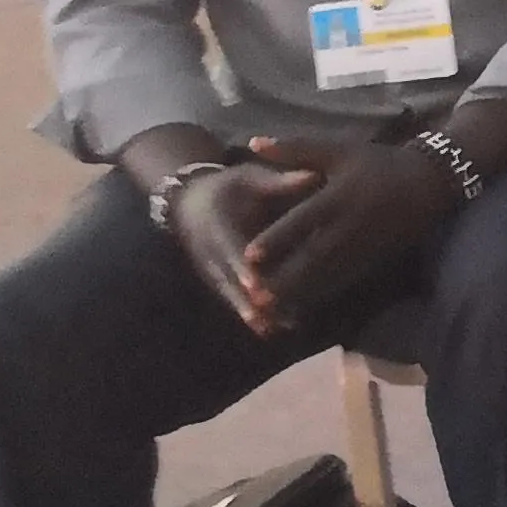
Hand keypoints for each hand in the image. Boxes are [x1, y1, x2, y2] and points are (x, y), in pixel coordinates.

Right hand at [164, 153, 312, 331]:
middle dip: (246, 300)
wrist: (192, 202)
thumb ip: (279, 182)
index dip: (242, 269)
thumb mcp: (250, 178)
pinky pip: (232, 298)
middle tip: (266, 318)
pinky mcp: (216, 279)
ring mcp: (210, 268)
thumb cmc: (230, 186)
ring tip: (272, 330)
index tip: (256, 284)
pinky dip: (250, 313)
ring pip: (230, 294)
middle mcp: (208, 251)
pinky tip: (272, 330)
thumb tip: (314, 175)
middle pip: (228, 280)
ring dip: (249, 313)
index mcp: (216, 224)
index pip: (229, 249)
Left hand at [230, 132, 462, 332]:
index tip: (249, 255)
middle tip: (255, 295)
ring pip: (329, 273)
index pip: (303, 221)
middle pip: (314, 256)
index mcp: (339, 196)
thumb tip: (252, 142)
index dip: (277, 239)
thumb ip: (294, 149)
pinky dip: (322, 293)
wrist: (430, 181)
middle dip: (285, 278)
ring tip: (272, 309)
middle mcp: (350, 225)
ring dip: (300, 293)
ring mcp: (364, 245)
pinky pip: (345, 279)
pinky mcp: (374, 258)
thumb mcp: (338, 149)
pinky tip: (302, 305)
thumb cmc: (379, 162)